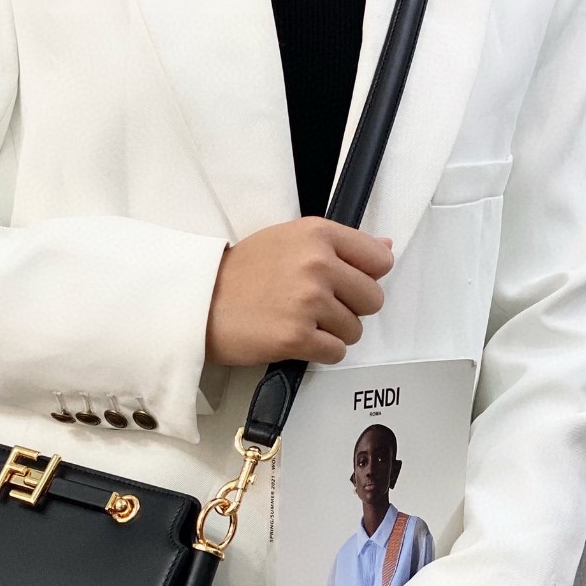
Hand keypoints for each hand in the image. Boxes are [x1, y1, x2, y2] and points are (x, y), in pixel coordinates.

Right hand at [204, 218, 393, 367]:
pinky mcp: (297, 337)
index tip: (346, 283)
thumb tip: (385, 248)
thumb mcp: (289, 239)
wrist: (199, 302)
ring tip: (302, 322)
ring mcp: (308, 302)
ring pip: (355, 329)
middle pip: (373, 299)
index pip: (379, 259)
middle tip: (319, 307)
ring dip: (334, 332)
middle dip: (351, 308)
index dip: (366, 276)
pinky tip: (298, 339)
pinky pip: (336, 352)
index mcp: (318, 234)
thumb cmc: (240, 273)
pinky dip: (321, 351)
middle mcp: (317, 264)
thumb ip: (339, 244)